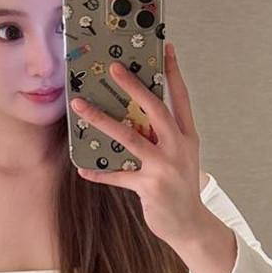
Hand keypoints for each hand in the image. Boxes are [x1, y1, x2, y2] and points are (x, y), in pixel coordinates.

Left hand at [70, 42, 205, 249]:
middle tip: (113, 68)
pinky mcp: (150, 187)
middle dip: (134, 87)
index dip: (173, 72)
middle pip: (155, 110)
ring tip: (81, 107)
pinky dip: (100, 173)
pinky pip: (118, 176)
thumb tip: (134, 118)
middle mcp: (178, 148)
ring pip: (129, 137)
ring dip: (102, 120)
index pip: (181, 98)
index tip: (167, 47)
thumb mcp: (180, 158)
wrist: (190, 224)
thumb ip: (162, 137)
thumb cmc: (180, 188)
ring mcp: (164, 167)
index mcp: (187, 137)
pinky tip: (84, 169)